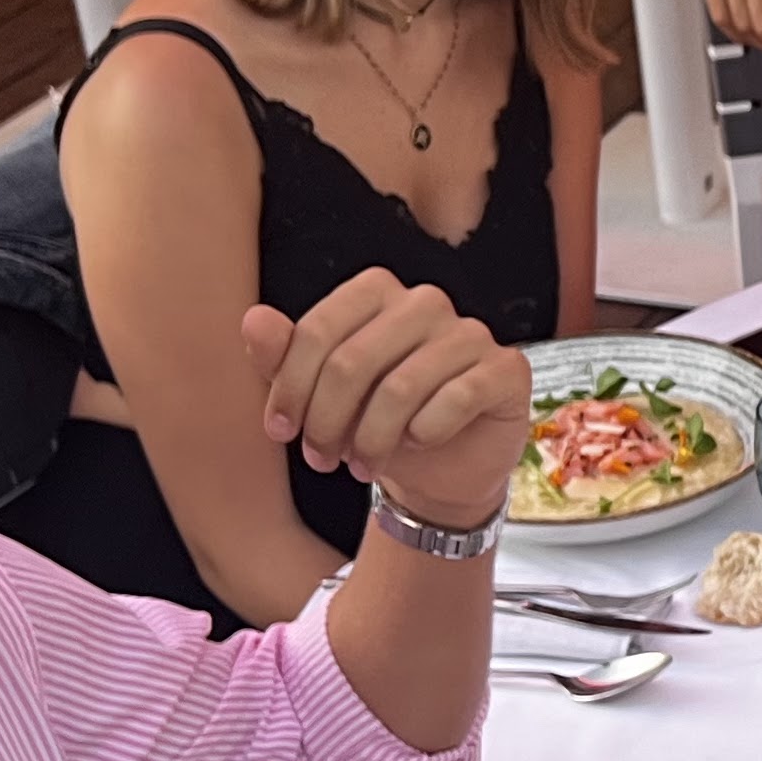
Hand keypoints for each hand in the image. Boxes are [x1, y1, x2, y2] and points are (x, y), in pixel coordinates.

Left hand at [242, 270, 531, 535]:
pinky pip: (457, 398)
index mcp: (376, 293)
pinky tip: (420, 443)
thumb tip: (254, 320)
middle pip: (354, 360)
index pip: (319, 330)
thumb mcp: (322, 396)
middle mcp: (425, 303)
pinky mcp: (507, 368)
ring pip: (402, 386)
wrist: (441, 467)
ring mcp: (470, 333)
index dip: (290, 386)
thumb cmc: (378, 422)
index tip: (280, 430)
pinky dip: (427, 431)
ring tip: (361, 466)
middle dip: (327, 421)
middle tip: (319, 459)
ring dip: (372, 439)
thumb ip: (286, 357)